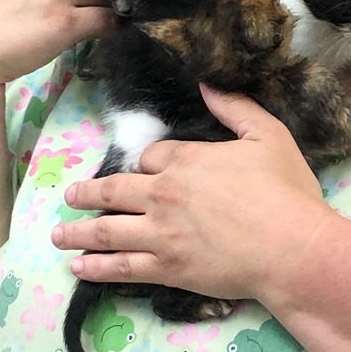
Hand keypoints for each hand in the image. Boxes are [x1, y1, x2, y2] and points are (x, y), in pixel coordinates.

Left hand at [54, 84, 328, 303]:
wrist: (291, 248)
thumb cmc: (286, 192)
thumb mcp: (268, 135)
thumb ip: (236, 108)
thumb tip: (207, 83)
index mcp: (186, 160)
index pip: (150, 157)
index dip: (147, 163)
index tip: (148, 170)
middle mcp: (163, 194)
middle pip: (114, 191)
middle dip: (89, 194)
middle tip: (70, 196)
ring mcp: (160, 233)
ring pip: (108, 230)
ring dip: (79, 231)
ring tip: (58, 233)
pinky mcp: (166, 268)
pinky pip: (121, 266)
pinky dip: (96, 267)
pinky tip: (78, 267)